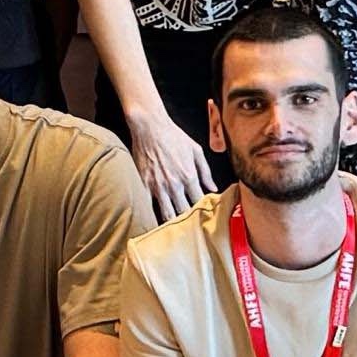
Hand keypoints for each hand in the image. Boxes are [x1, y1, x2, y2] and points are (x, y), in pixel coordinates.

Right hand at [122, 102, 217, 224]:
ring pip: (167, 214)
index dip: (202, 211)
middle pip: (184, 212)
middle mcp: (174, 184)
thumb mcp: (196, 150)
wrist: (150, 127)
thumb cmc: (174, 136)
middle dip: (188, 221)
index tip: (202, 215)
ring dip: (172, 223)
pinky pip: (148, 207)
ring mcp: (158, 186)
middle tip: (190, 227)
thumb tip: (213, 188)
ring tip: (175, 230)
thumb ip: (206, 171)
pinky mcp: (143, 184)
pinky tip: (154, 223)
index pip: (199, 202)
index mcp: (189, 176)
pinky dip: (152, 216)